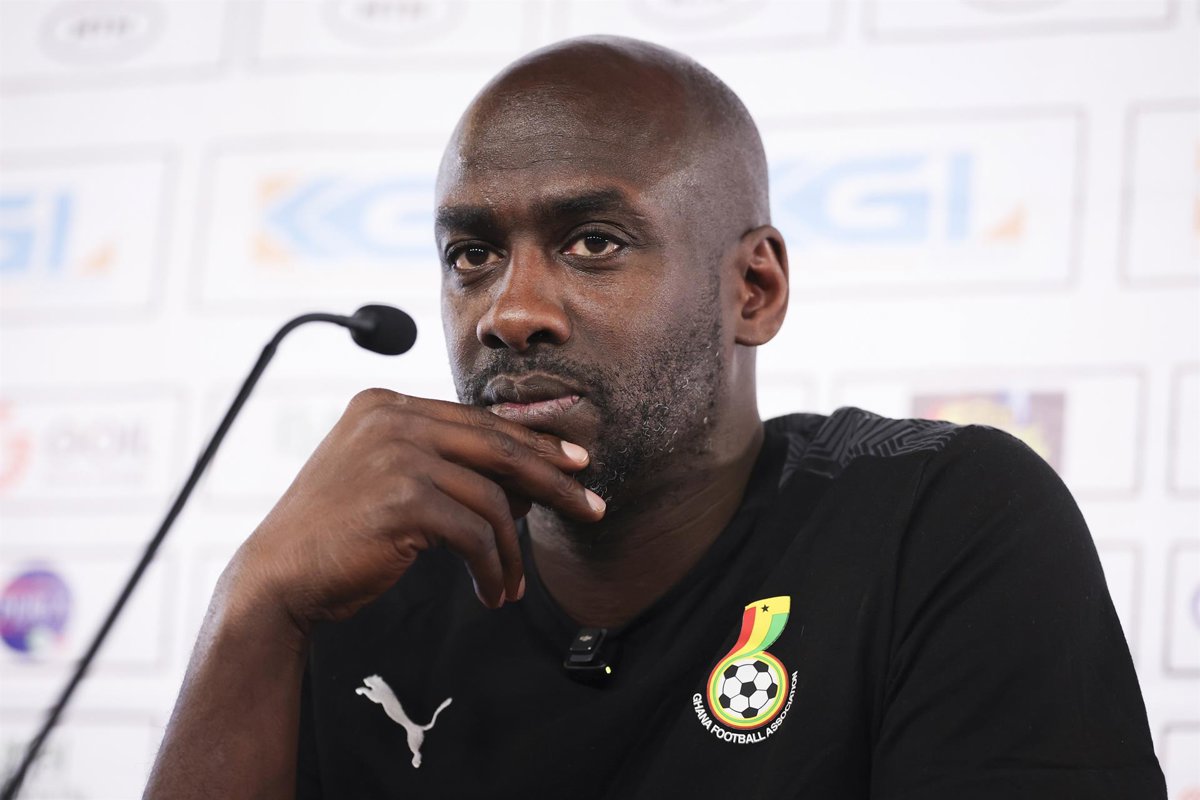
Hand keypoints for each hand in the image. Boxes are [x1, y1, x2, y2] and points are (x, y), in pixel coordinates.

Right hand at [226, 388, 603, 635]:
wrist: (279, 577)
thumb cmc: (338, 534)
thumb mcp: (386, 480)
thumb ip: (440, 464)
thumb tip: (524, 482)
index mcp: (386, 404)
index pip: (479, 421)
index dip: (533, 444)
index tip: (574, 465)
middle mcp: (392, 418)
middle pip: (499, 447)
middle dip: (554, 481)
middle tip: (592, 506)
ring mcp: (396, 454)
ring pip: (492, 498)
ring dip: (512, 549)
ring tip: (511, 584)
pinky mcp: (404, 498)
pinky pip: (475, 534)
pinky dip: (492, 568)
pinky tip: (492, 593)